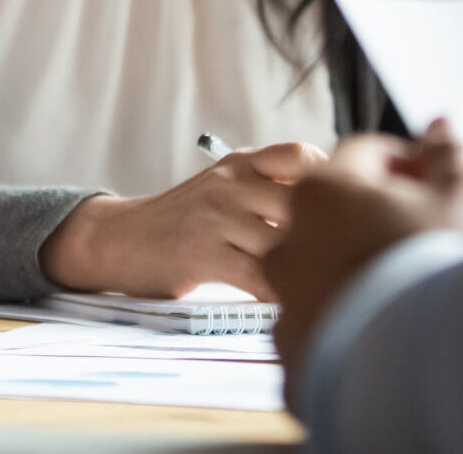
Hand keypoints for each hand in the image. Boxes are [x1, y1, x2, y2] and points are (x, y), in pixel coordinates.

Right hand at [40, 142, 325, 301]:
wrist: (119, 238)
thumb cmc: (183, 220)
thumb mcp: (222, 187)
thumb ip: (266, 188)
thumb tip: (336, 204)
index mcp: (239, 164)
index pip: (299, 155)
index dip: (330, 181)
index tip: (343, 211)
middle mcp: (229, 183)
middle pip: (301, 202)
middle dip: (329, 234)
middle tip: (343, 260)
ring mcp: (216, 217)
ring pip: (284, 243)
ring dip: (308, 270)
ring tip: (323, 289)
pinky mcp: (203, 254)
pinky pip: (260, 278)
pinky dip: (282, 296)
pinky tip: (289, 306)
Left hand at [267, 122, 462, 403]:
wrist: (435, 370)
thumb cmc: (449, 268)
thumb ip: (450, 153)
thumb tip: (447, 121)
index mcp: (323, 189)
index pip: (367, 158)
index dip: (410, 169)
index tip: (442, 191)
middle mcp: (290, 240)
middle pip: (336, 216)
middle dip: (377, 221)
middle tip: (426, 245)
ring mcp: (287, 302)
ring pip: (321, 275)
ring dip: (355, 276)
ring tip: (407, 295)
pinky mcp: (296, 358)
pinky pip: (319, 333)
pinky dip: (346, 331)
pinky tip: (385, 336)